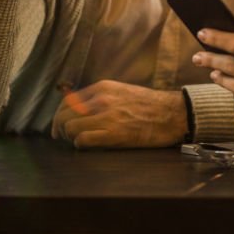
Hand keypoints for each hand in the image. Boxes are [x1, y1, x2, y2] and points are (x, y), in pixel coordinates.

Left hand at [51, 81, 187, 147]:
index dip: (60, 115)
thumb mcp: (122, 91)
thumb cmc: (150, 105)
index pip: (68, 101)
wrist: (172, 114)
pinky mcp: (113, 134)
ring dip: (70, 137)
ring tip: (78, 141)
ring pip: (69, 127)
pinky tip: (88, 146)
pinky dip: (80, 145)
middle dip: (60, 128)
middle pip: (64, 114)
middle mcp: (101, 100)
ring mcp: (106, 116)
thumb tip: (81, 109)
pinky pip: (82, 140)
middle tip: (63, 137)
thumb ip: (101, 97)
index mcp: (103, 88)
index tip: (61, 126)